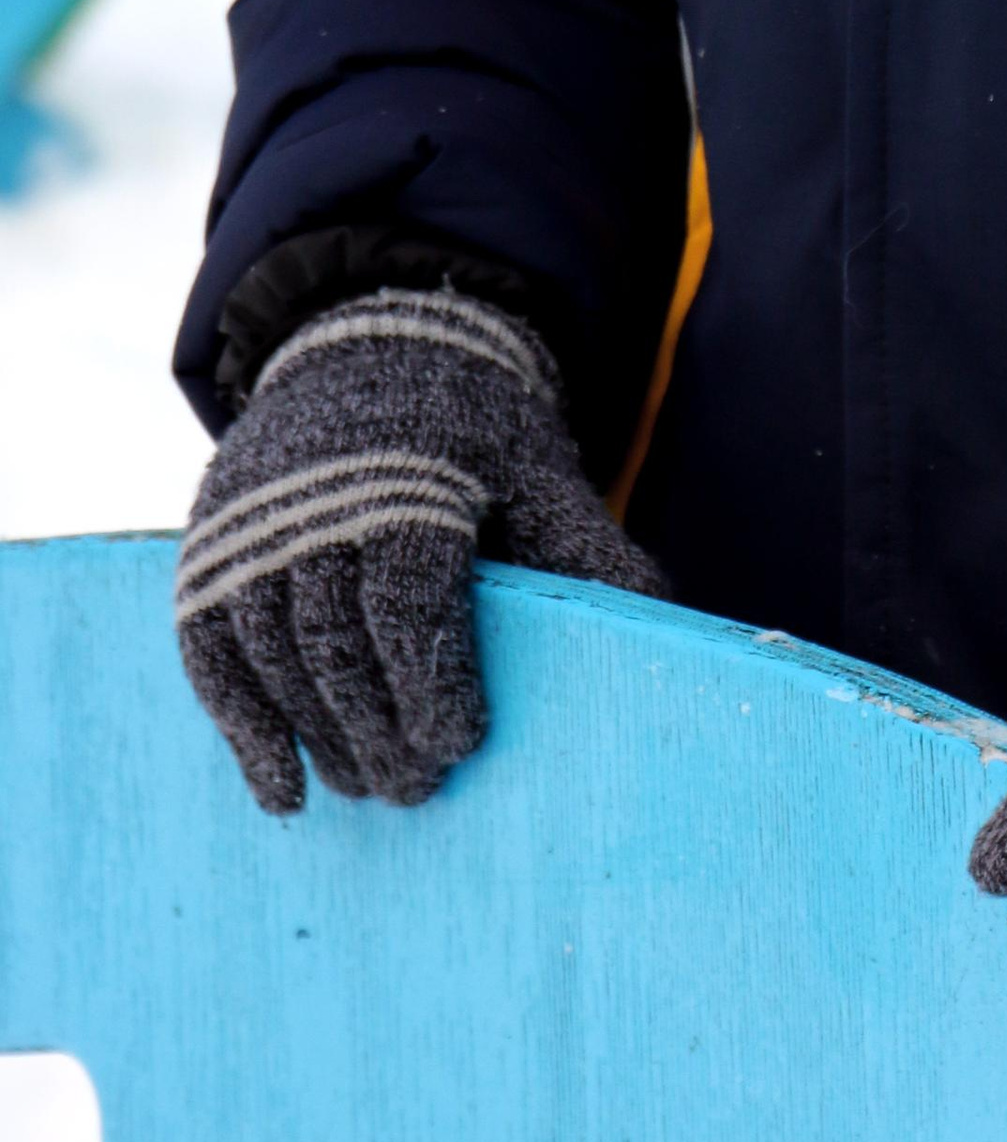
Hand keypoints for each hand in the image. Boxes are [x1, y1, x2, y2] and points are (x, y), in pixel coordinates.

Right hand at [176, 287, 663, 813]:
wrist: (376, 348)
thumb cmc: (476, 430)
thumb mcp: (541, 470)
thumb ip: (585, 548)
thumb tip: (661, 621)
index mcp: (407, 482)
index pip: (407, 604)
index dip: (432, 684)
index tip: (463, 744)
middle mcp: (315, 506)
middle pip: (338, 647)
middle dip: (381, 731)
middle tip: (422, 790)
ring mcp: (251, 531)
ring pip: (278, 661)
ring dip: (322, 739)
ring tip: (373, 790)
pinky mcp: (210, 554)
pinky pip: (212, 657)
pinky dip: (245, 730)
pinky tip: (285, 793)